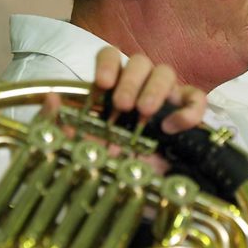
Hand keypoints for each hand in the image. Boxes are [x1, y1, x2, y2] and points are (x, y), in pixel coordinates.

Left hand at [36, 47, 207, 174]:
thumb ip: (60, 124)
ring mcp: (167, 96)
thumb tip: (51, 100)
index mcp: (114, 85)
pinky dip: (187, 109)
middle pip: (140, 61)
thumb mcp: (78, 145)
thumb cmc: (108, 161)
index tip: (101, 85)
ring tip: (143, 112)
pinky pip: (196, 99)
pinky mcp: (187, 112)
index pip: (111, 55)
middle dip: (130, 80)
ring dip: (155, 89)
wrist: (138, 192)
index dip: (108, 63)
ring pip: (166, 72)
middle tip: (122, 105)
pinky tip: (172, 127)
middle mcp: (141, 84)